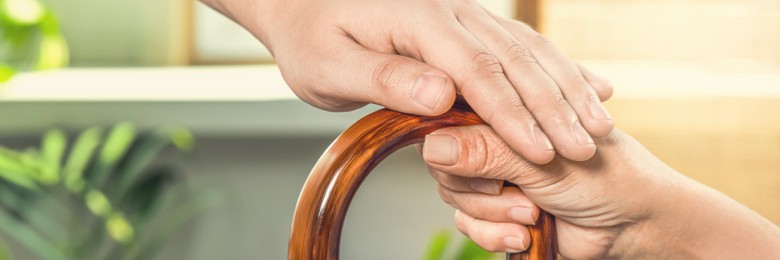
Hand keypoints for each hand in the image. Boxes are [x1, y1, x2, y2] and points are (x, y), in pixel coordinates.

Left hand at [202, 0, 614, 162]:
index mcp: (418, 20)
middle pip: (516, 60)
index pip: (478, 71)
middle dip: (554, 107)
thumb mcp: (331, 66)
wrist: (301, 3)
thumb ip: (385, 78)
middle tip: (585, 148)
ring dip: (566, 88)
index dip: (514, 114)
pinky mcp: (467, 23)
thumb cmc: (310, 38)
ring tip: (599, 123)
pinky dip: (557, 68)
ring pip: (528, 50)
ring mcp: (464, 13)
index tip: (544, 151)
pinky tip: (588, 84)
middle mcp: (451, 11)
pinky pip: (521, 44)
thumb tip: (440, 93)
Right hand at [421, 126, 779, 257]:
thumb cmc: (607, 177)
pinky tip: (524, 234)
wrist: (633, 226)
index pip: (454, 116)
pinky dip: (494, 233)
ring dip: (494, 213)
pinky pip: (467, 224)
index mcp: (507, 111)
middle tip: (519, 193)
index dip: (459, 144)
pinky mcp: (494, 210)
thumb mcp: (544, 161)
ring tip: (532, 214)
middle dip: (482, 188)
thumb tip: (434, 146)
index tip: (485, 165)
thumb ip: (486, 152)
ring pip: (454, 196)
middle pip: (447, 162)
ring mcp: (492, 176)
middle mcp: (495, 140)